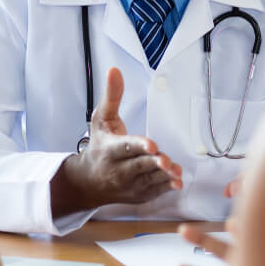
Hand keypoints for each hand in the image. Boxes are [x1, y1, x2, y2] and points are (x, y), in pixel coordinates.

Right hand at [52, 68, 182, 214]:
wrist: (88, 182)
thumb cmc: (98, 146)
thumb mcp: (101, 119)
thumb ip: (112, 96)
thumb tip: (114, 70)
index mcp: (109, 149)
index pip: (124, 147)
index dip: (138, 145)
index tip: (151, 145)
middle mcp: (118, 170)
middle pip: (138, 166)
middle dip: (153, 163)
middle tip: (166, 161)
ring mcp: (128, 185)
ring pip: (148, 180)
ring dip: (163, 176)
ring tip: (176, 172)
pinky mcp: (138, 195)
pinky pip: (153, 192)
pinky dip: (165, 187)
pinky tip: (176, 181)